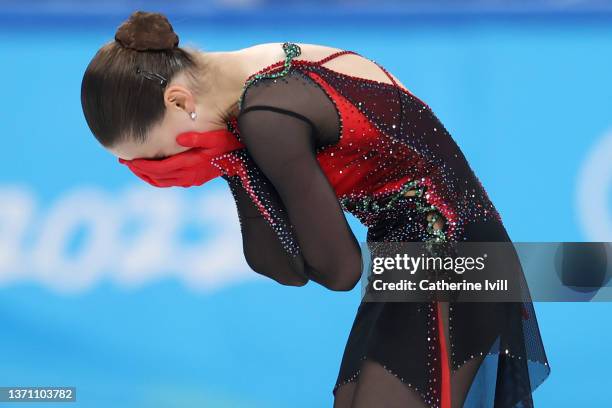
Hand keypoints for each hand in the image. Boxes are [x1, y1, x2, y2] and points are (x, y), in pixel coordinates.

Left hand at [118, 129, 243, 187]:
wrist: (240, 160)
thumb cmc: (228, 144)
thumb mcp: (215, 137)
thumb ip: (197, 137)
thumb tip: (179, 138)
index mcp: (190, 165)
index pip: (158, 168)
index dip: (141, 166)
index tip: (128, 160)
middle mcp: (188, 176)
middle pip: (156, 177)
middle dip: (138, 170)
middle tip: (124, 162)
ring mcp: (190, 181)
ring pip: (161, 182)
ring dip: (145, 176)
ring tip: (134, 167)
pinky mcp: (193, 181)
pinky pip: (169, 183)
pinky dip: (156, 178)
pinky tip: (151, 171)